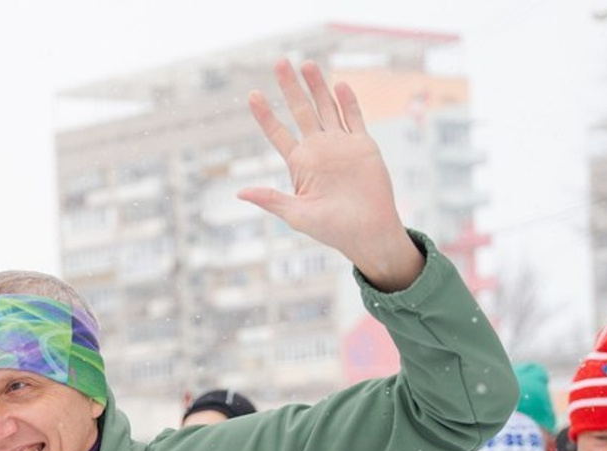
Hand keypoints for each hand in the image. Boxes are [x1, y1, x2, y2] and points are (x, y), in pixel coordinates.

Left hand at [238, 59, 423, 290]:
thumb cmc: (331, 229)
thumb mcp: (295, 214)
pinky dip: (346, 101)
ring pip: (326, 108)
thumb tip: (239, 194)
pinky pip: (353, 117)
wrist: (367, 232)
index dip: (266, 115)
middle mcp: (318, 150)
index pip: (278, 134)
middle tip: (280, 62)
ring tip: (305, 63)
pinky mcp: (362, 145)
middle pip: (301, 112)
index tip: (253, 95)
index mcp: (299, 165)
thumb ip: (270, 199)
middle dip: (291, 88)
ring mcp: (340, 145)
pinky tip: (338, 85)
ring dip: (317, 86)